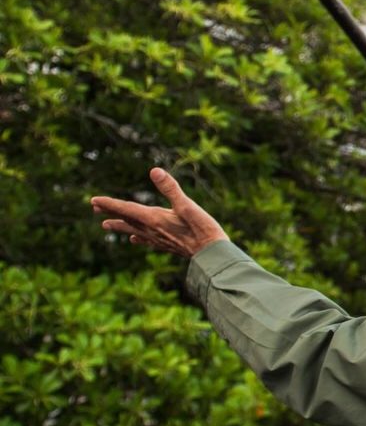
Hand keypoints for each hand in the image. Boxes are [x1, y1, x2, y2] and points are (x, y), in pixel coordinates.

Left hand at [91, 168, 227, 257]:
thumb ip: (170, 188)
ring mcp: (159, 239)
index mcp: (154, 218)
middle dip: (110, 212)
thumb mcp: (187, 205)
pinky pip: (147, 240)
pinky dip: (138, 237)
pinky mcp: (167, 245)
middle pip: (126, 219)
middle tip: (94, 208)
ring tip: (105, 225)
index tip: (94, 199)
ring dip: (119, 226)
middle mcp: (152, 229)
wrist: (212, 254)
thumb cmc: (202, 229)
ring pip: (133, 231)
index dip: (109, 203)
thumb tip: (154, 171)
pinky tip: (135, 239)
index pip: (126, 209)